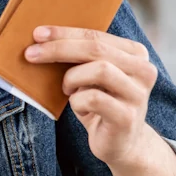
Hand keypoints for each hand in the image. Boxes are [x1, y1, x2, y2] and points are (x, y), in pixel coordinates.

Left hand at [25, 26, 158, 167]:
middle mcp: (144, 70)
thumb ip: (80, 55)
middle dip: (59, 49)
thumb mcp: (90, 74)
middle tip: (31, 54)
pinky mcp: (128, 117)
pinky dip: (77, 102)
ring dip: (72, 78)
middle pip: (96, 49)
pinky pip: (94, 99)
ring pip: (99, 70)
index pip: (96, 35)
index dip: (64, 33)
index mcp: (135, 53)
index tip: (37, 33)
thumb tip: (42, 37)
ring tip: (67, 90)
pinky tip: (81, 109)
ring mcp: (138, 94)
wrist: (120, 143)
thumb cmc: (100, 103)